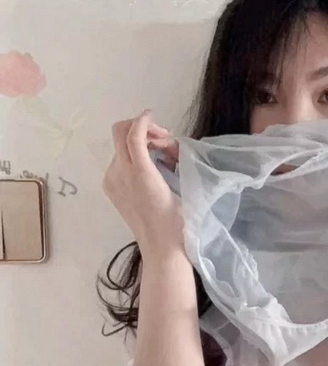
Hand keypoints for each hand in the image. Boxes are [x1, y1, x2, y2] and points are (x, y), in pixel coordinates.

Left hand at [103, 110, 184, 258]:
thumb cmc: (178, 221)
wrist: (161, 248)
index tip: (155, 117)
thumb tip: (165, 142)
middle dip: (143, 131)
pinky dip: (136, 157)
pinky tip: (154, 169)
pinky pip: (120, 162)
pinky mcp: (111, 189)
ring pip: (122, 148)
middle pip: (121, 135)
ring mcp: (112, 182)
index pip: (132, 134)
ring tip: (165, 157)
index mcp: (139, 173)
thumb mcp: (178, 186)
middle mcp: (119, 174)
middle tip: (165, 141)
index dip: (143, 121)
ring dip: (142, 144)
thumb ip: (168, 158)